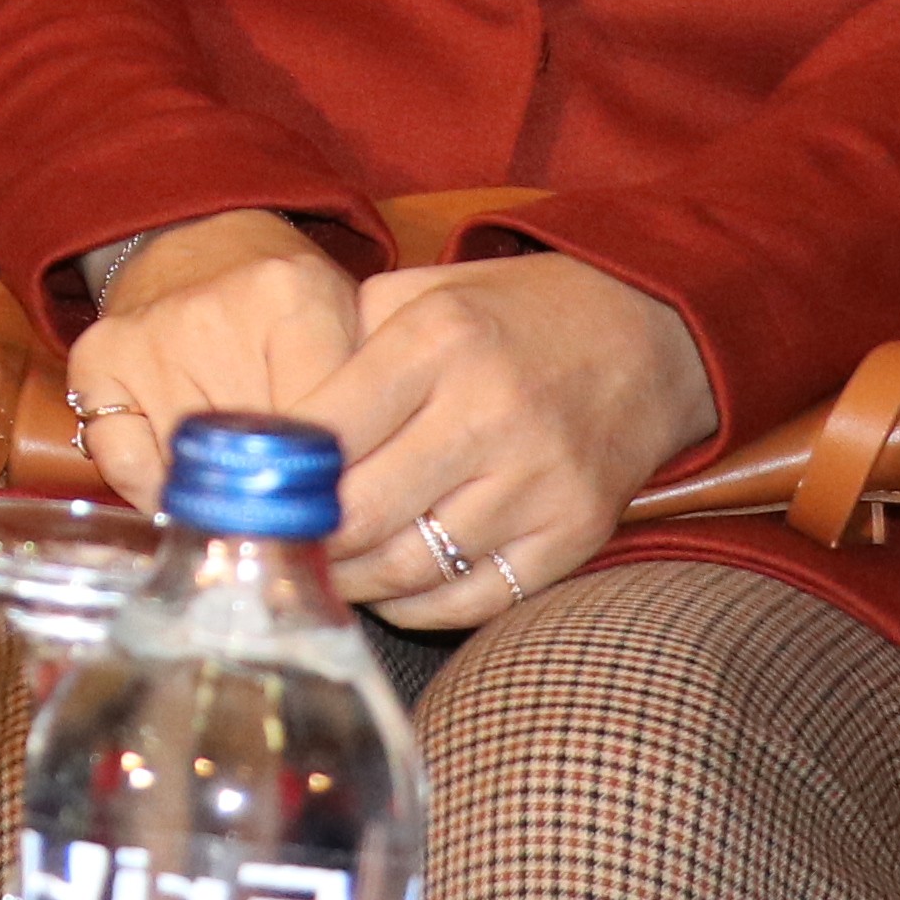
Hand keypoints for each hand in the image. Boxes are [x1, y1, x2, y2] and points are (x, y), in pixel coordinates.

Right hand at [55, 212, 361, 508]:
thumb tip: (348, 510)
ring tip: (240, 480)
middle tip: (293, 504)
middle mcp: (213, 313)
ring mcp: (147, 338)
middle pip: (255, 461)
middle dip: (279, 497)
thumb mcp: (350, 330)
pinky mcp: (96, 359)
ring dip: (220, 499)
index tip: (339, 517)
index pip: (322, 432)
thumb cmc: (286, 304)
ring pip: (191, 473)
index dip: (333, 488)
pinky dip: (156, 491)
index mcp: (295, 296)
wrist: (200, 242)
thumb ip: (367, 405)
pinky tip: (184, 480)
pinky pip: (125, 466)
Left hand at [306, 254, 718, 633]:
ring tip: (328, 568)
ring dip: (355, 580)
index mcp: (440, 339)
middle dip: (309, 538)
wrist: (646, 336)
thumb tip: (272, 421)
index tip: (253, 492)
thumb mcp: (423, 293)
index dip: (281, 473)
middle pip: (362, 511)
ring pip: (412, 567)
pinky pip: (474, 598)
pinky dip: (418, 606)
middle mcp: (490, 410)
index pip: (330, 428)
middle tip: (280, 544)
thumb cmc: (511, 316)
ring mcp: (538, 479)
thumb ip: (345, 341)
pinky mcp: (575, 533)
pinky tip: (392, 586)